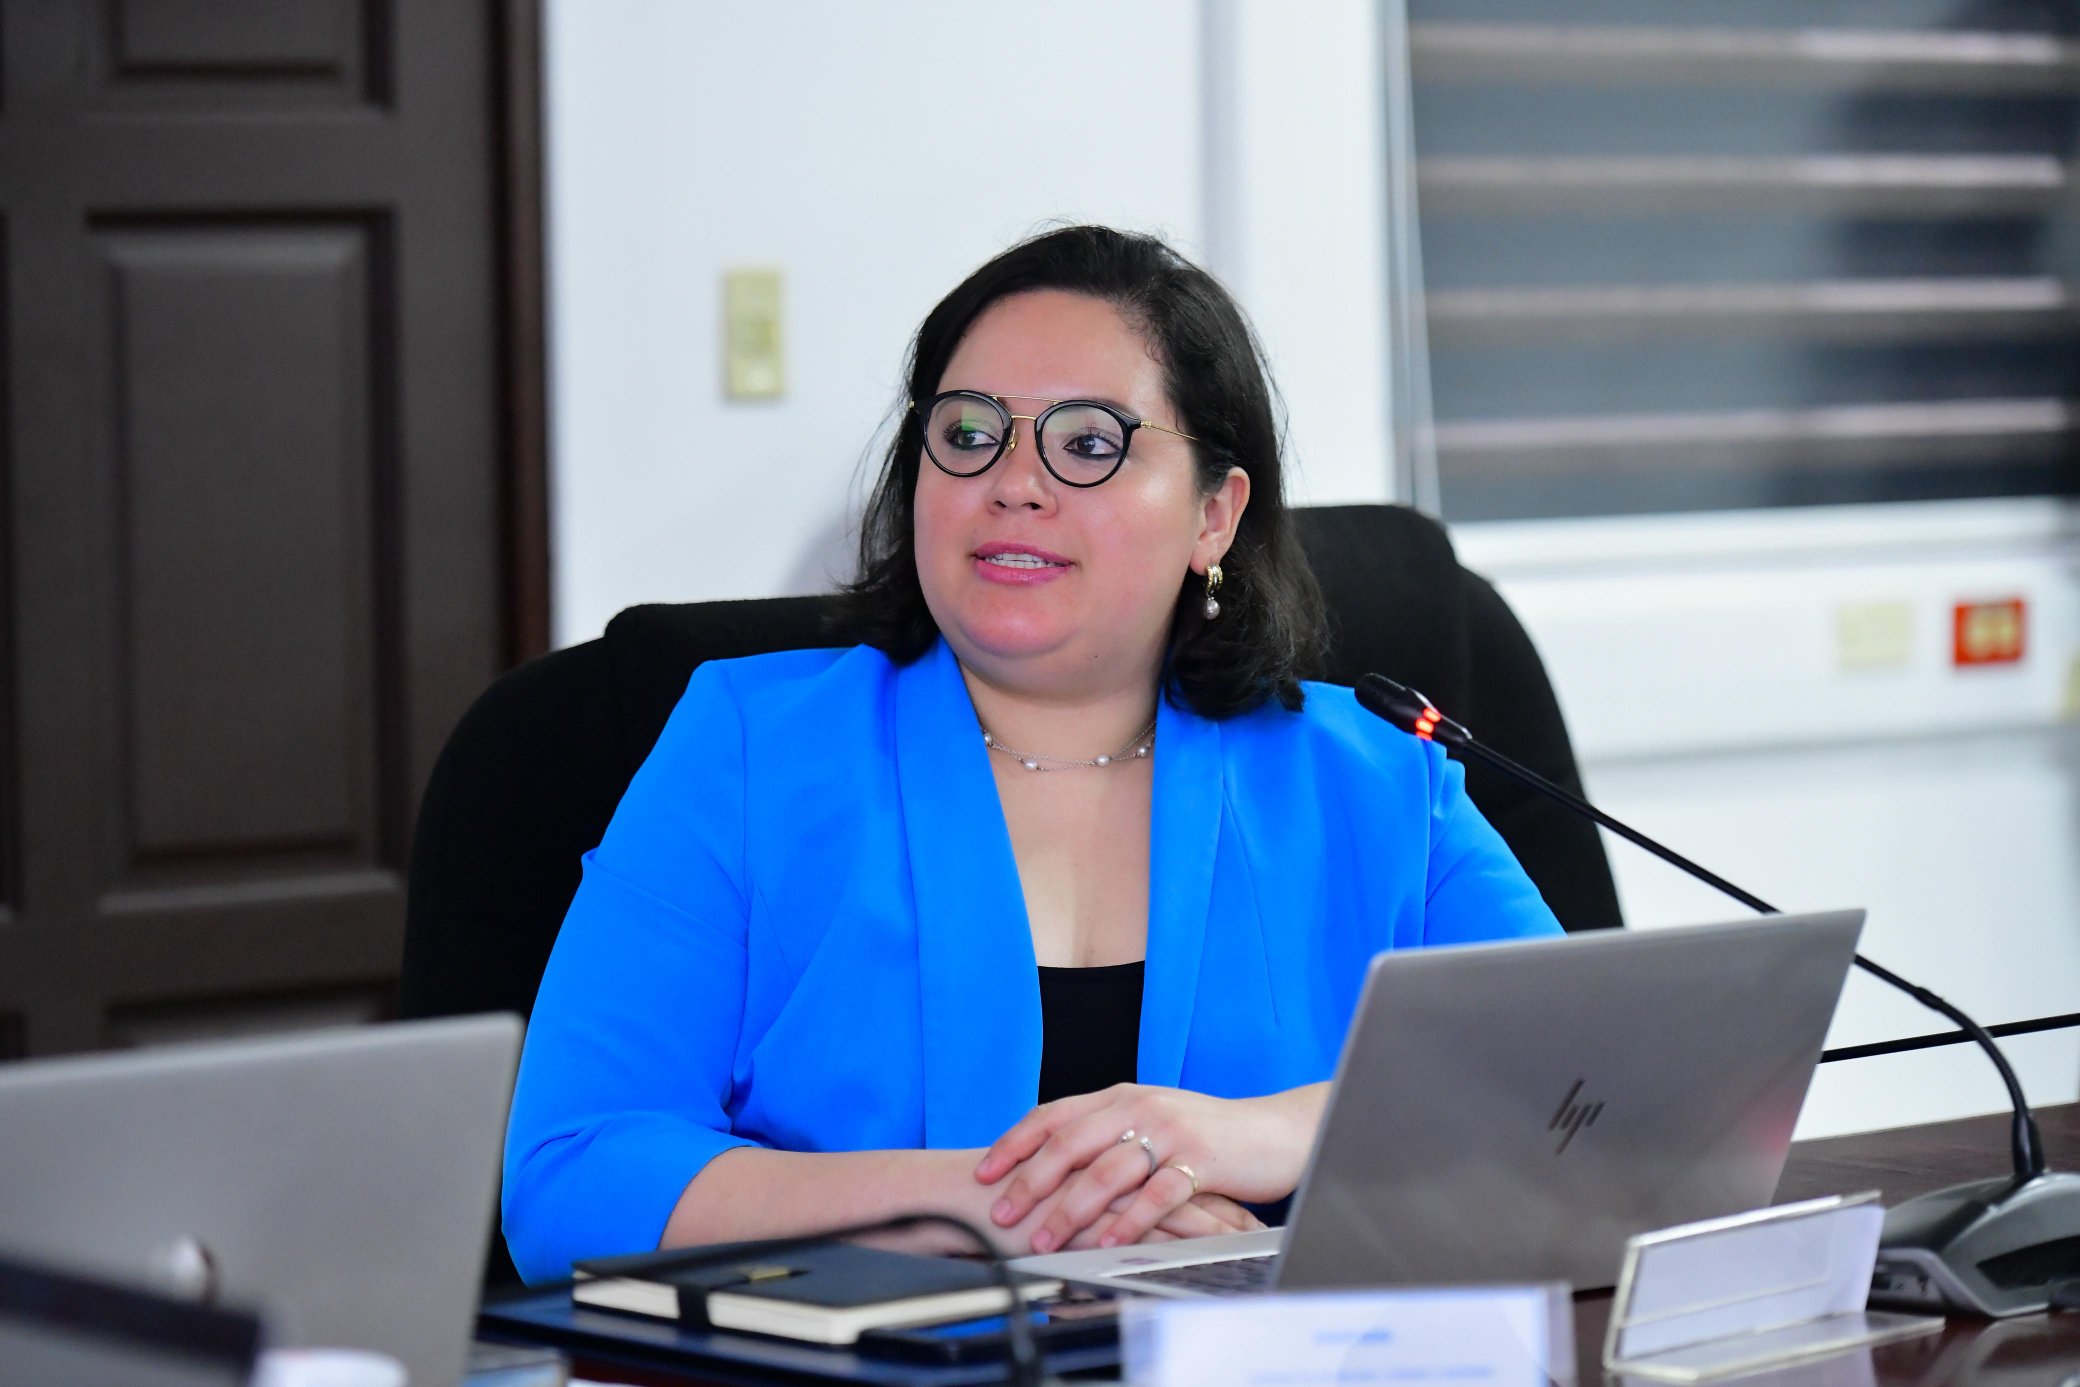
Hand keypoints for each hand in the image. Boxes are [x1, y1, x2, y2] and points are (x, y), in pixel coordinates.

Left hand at [975, 1082, 1323, 1253]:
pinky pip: (1158, 1193)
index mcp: (1119, 1097)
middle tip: (1003, 1213)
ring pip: (1108, 1170)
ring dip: (1072, 1209)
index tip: (982, 1172)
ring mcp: (1170, 1131)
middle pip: (1071, 1142)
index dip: (1015, 1142)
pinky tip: (1109, 1243)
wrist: (1273, 1132)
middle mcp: (1139, 1107)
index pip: (1053, 1114)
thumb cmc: (1205, 1135)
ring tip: (1047, 1240)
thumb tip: (1050, 1166)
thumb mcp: (1150, 1123)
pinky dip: (1130, 1220)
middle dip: (1031, 1181)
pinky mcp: (1200, 1159)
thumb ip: (1106, 1135)